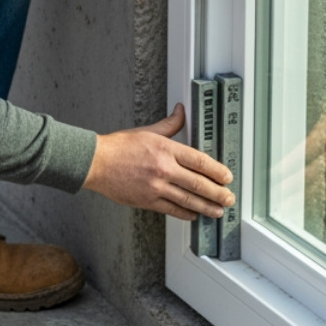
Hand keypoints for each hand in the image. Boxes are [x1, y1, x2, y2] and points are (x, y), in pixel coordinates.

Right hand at [83, 104, 234, 220]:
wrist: (96, 162)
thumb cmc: (119, 147)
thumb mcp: (148, 132)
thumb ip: (170, 124)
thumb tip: (181, 111)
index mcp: (166, 149)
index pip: (199, 161)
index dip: (216, 170)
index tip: (227, 177)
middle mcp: (163, 168)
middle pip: (198, 183)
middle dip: (217, 192)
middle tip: (229, 198)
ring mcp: (156, 186)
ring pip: (188, 199)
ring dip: (207, 206)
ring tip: (218, 211)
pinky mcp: (147, 200)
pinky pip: (171, 209)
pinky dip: (185, 213)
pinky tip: (195, 214)